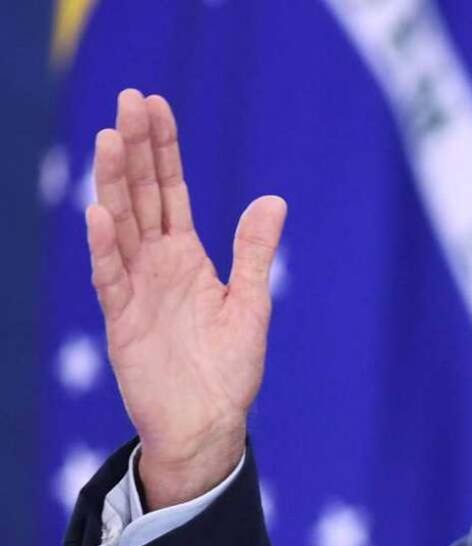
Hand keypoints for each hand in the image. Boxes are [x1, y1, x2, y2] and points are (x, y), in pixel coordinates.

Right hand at [85, 89, 285, 509]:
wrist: (208, 424)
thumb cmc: (229, 369)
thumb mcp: (250, 303)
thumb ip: (254, 252)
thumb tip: (273, 198)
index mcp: (187, 258)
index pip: (170, 191)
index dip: (163, 149)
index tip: (155, 104)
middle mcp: (157, 265)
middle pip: (141, 195)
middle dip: (136, 149)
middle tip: (128, 99)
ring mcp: (136, 290)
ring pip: (121, 226)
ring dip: (115, 184)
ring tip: (111, 139)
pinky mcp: (123, 321)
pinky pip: (111, 278)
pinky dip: (106, 248)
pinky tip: (101, 213)